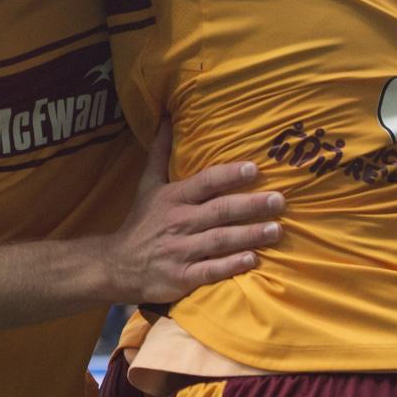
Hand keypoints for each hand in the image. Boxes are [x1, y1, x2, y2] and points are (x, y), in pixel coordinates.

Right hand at [105, 121, 284, 304]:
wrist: (118, 264)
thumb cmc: (142, 222)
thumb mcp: (147, 185)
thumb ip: (160, 153)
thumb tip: (167, 119)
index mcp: (173, 197)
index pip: (205, 182)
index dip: (229, 175)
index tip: (255, 169)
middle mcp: (178, 222)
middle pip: (219, 211)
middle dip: (251, 205)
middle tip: (279, 200)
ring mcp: (180, 250)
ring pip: (220, 240)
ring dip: (250, 235)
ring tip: (276, 230)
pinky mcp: (182, 277)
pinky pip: (211, 270)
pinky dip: (231, 265)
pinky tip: (252, 260)